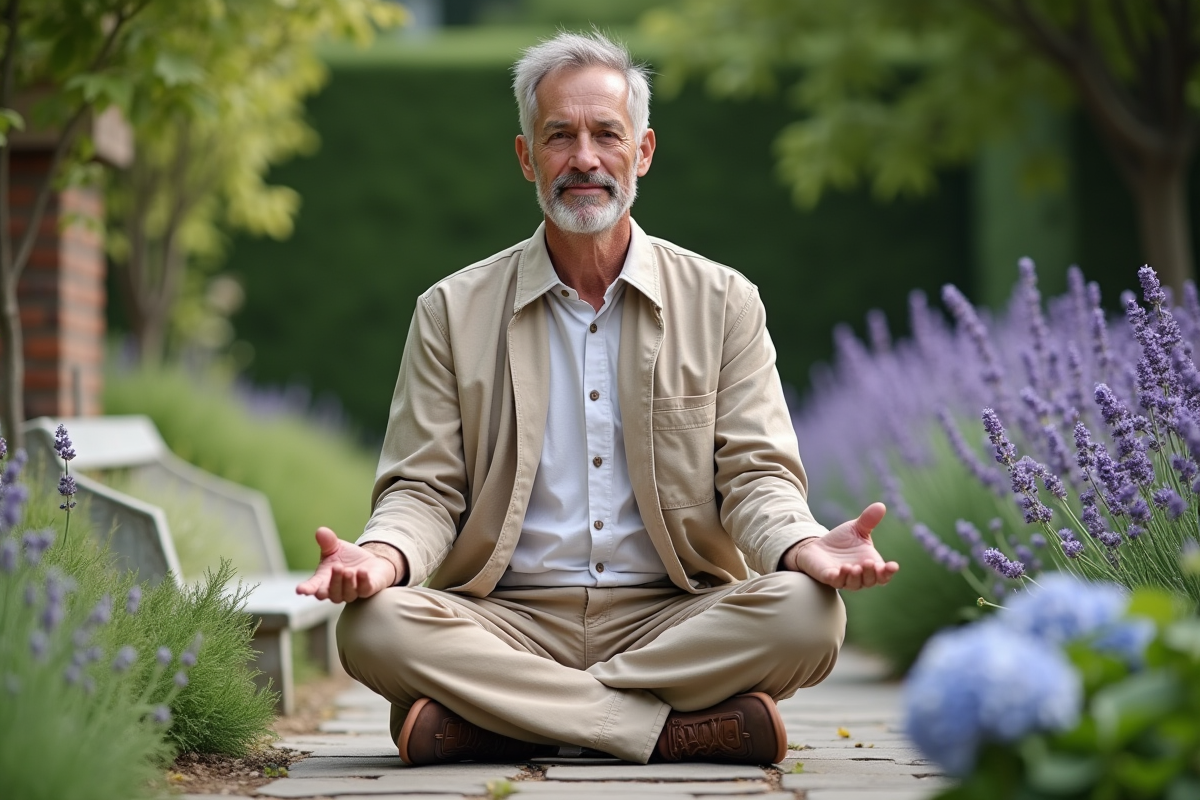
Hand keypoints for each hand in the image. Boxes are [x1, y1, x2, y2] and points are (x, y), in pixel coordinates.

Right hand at [296, 527, 403, 602]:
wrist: (370, 562)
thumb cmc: (348, 558)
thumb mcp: (336, 548)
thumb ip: (327, 542)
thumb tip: (320, 531)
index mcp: (324, 580)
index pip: (313, 587)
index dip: (307, 588)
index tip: (301, 589)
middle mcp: (336, 590)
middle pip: (331, 593)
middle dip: (334, 582)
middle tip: (336, 567)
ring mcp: (352, 592)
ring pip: (347, 594)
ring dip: (347, 582)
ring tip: (348, 570)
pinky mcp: (367, 590)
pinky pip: (365, 589)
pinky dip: (363, 582)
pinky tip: (362, 571)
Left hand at [783, 502, 898, 589]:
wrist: (818, 545)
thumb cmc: (841, 540)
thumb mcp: (856, 528)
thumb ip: (868, 520)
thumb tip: (880, 505)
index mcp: (870, 565)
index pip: (883, 574)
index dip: (888, 572)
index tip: (893, 566)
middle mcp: (859, 576)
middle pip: (870, 581)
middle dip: (871, 573)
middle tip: (868, 562)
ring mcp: (844, 578)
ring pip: (853, 584)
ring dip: (855, 577)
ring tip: (853, 567)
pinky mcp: (829, 577)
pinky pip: (835, 581)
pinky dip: (838, 578)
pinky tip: (839, 570)